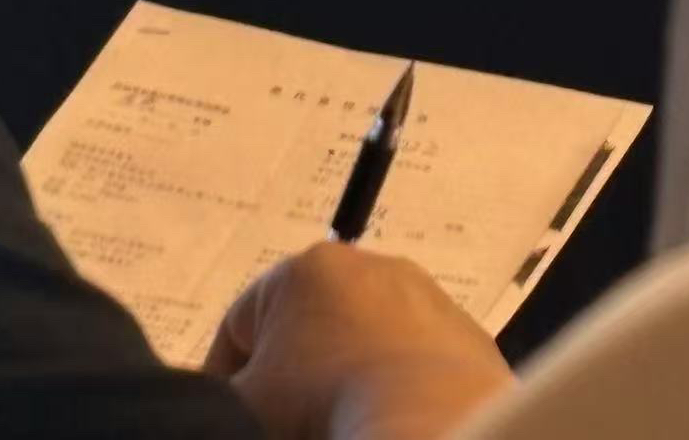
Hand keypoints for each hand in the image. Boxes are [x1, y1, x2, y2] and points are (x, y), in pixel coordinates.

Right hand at [205, 241, 511, 439]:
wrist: (433, 431)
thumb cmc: (322, 408)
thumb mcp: (245, 407)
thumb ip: (220, 398)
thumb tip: (221, 402)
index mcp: (305, 269)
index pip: (240, 323)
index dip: (224, 377)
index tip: (228, 414)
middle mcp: (369, 265)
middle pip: (308, 328)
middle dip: (292, 374)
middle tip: (284, 421)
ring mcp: (426, 299)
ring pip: (364, 342)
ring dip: (347, 377)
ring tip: (340, 423)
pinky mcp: (468, 338)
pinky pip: (415, 364)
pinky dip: (398, 390)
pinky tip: (390, 421)